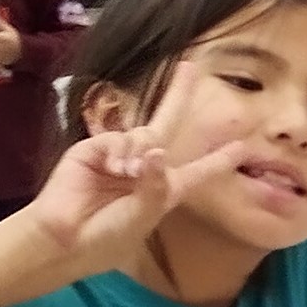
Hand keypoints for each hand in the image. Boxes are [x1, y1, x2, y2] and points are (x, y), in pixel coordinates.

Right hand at [19, 60, 247, 273]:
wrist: (65, 240)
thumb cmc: (107, 237)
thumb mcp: (142, 216)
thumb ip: (155, 185)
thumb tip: (157, 151)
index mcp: (164, 189)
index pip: (197, 171)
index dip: (218, 160)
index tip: (240, 148)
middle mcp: (145, 167)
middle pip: (167, 124)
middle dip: (178, 94)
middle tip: (190, 66)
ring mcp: (119, 155)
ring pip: (145, 134)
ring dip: (141, 152)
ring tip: (127, 175)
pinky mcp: (94, 148)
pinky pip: (118, 139)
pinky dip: (120, 152)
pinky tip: (114, 169)